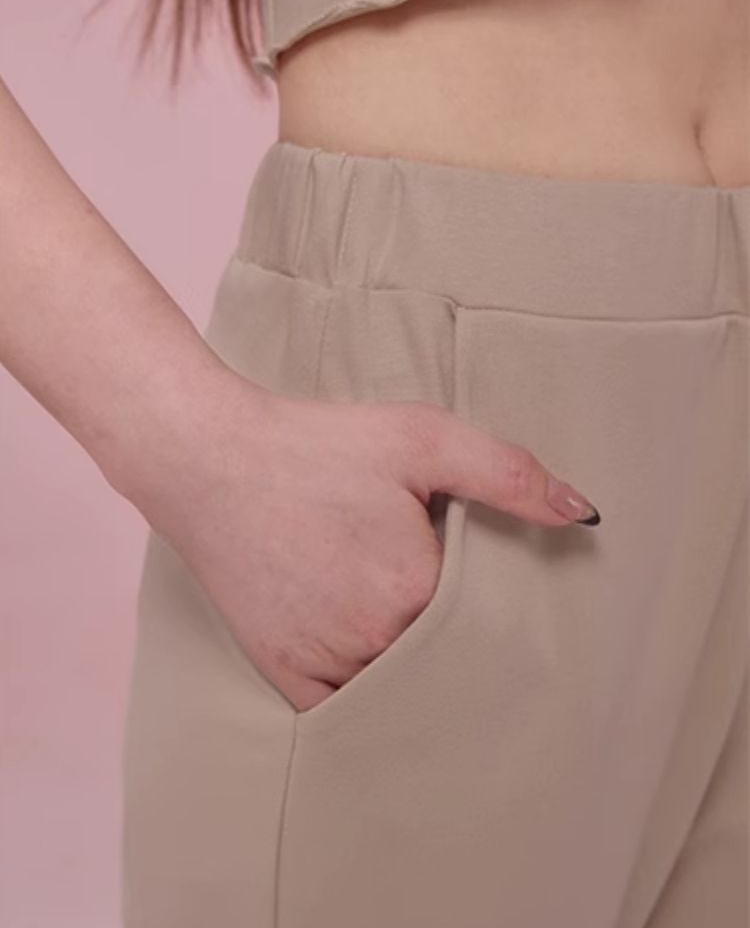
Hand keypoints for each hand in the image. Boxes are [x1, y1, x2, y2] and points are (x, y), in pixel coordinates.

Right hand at [119, 369, 599, 712]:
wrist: (211, 460)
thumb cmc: (317, 446)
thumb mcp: (420, 438)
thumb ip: (507, 475)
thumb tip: (586, 514)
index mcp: (416, 590)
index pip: (486, 619)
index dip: (491, 597)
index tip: (484, 578)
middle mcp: (372, 641)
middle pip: (444, 657)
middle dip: (458, 634)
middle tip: (442, 595)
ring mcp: (323, 664)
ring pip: (398, 687)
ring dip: (415, 667)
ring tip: (407, 622)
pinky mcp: (283, 672)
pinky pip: (344, 710)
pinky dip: (367, 696)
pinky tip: (375, 666)